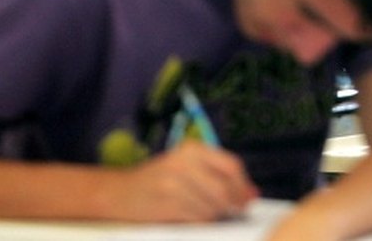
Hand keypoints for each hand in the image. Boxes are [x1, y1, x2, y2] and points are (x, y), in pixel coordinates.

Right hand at [120, 141, 258, 221]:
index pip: (231, 166)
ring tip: (198, 211)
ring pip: (214, 207)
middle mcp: (183, 162)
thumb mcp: (186, 168)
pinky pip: (199, 218)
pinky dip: (200, 222)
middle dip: (231, 205)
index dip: (243, 186)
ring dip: (213, 215)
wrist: (119, 193)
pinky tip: (188, 216)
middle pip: (225, 190)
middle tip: (226, 211)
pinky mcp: (168, 203)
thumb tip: (252, 194)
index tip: (246, 200)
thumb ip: (218, 177)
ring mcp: (174, 183)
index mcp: (191, 149)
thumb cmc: (158, 182)